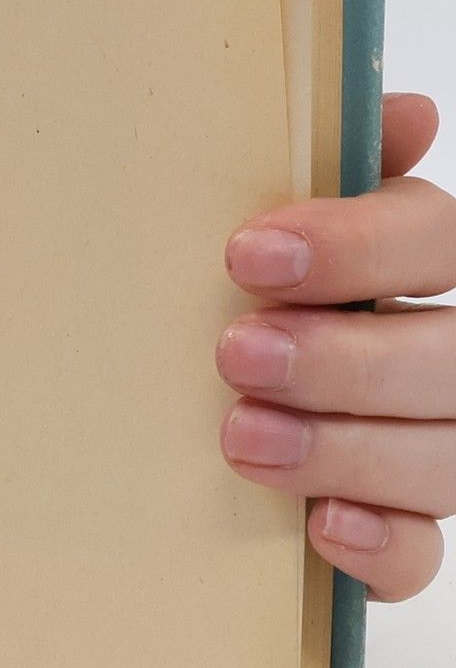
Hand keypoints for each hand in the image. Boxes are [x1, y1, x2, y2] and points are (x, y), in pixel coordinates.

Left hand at [219, 92, 452, 601]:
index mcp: (439, 257)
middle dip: (341, 361)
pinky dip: (379, 545)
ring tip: (241, 436)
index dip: (357, 249)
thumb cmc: (272, 275)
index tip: (247, 256)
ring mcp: (444, 441)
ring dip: (341, 450)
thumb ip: (345, 168)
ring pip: (442, 459)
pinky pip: (422, 553)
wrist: (234, 357)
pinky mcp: (408, 521)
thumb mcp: (300, 214)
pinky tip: (321, 528)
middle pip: (447, 361)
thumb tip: (404, 114)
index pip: (441, 242)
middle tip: (237, 353)